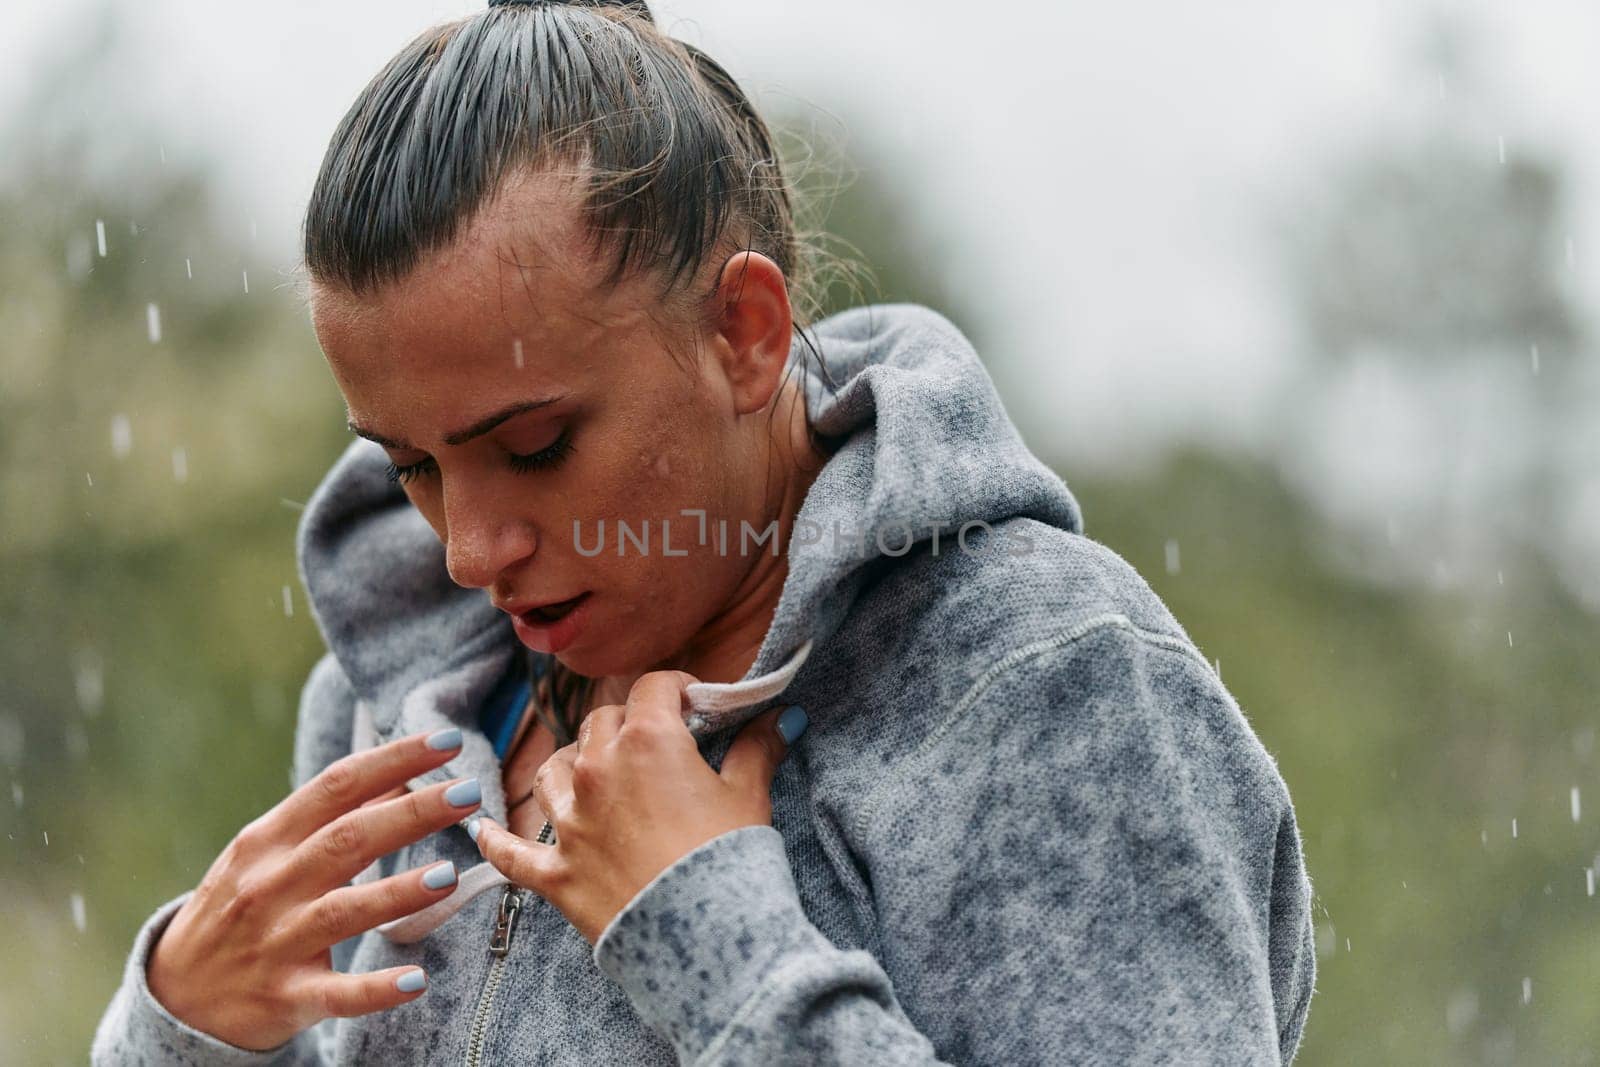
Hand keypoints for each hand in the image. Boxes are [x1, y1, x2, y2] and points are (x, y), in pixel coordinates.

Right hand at [146, 728, 483, 1050]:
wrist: (175, 998)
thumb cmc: (238, 909)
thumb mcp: (268, 854)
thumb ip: (329, 818)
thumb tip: (398, 777)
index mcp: (268, 840)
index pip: (336, 786)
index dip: (392, 760)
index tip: (446, 741)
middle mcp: (270, 885)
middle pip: (348, 839)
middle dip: (412, 812)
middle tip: (468, 792)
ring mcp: (276, 942)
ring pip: (344, 911)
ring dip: (398, 892)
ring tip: (449, 874)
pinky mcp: (285, 997)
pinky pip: (336, 994)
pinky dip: (374, 989)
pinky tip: (416, 980)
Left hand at [470, 671, 805, 944]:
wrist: (705, 939)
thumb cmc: (730, 860)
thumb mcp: (750, 795)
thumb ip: (757, 747)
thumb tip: (781, 718)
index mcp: (648, 740)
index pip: (653, 686)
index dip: (677, 687)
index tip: (694, 703)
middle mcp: (597, 770)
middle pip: (601, 722)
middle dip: (628, 724)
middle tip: (656, 742)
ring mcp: (570, 822)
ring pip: (553, 770)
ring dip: (571, 765)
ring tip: (588, 772)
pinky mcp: (555, 873)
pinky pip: (510, 852)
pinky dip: (496, 840)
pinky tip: (480, 829)